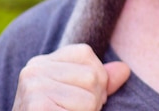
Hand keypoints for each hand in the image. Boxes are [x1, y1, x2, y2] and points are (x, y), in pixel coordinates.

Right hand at [12, 44, 130, 110]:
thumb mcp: (74, 97)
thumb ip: (98, 82)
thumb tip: (124, 69)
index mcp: (42, 63)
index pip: (85, 53)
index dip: (95, 79)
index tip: (79, 99)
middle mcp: (34, 69)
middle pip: (92, 75)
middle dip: (93, 101)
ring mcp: (33, 87)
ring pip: (90, 96)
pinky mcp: (36, 106)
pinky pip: (81, 110)